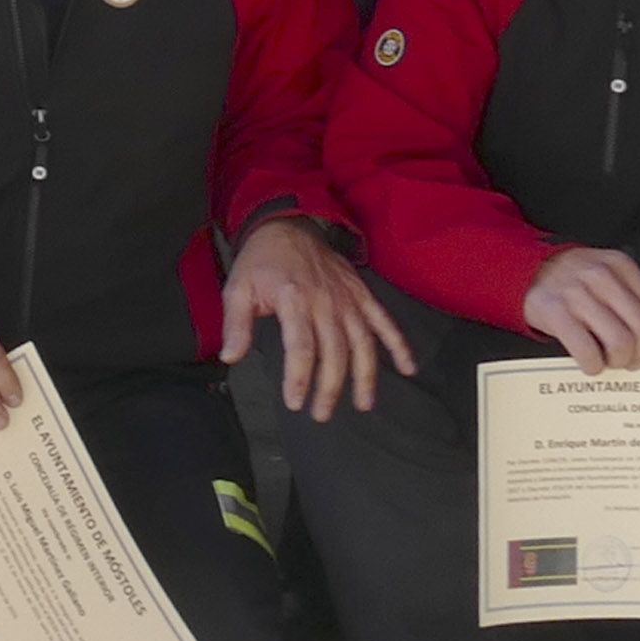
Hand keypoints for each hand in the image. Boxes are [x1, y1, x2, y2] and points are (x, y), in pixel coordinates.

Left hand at [228, 215, 414, 420]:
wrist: (287, 226)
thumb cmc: (261, 262)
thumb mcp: (237, 288)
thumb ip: (236, 324)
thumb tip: (230, 357)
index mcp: (294, 299)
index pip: (301, 346)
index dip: (299, 377)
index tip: (296, 402)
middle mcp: (326, 301)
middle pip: (334, 351)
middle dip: (330, 387)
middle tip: (321, 414)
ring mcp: (348, 299)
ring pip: (362, 343)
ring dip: (365, 376)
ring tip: (363, 405)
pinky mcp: (362, 295)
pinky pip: (385, 321)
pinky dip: (399, 344)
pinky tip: (408, 368)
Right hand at [519, 245, 639, 371]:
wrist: (520, 270)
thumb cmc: (566, 278)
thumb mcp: (602, 273)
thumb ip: (628, 298)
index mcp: (618, 265)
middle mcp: (601, 276)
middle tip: (631, 362)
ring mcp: (577, 293)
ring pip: (620, 342)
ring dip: (618, 362)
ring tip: (609, 362)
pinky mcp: (555, 312)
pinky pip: (587, 350)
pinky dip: (593, 365)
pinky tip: (590, 364)